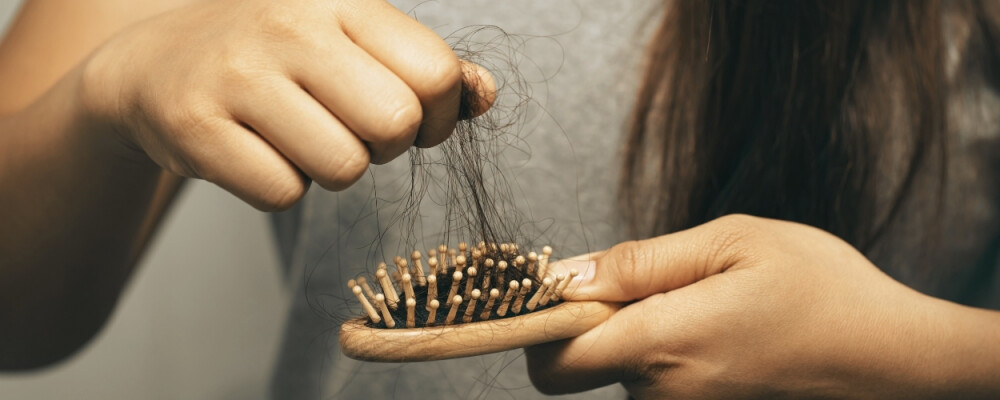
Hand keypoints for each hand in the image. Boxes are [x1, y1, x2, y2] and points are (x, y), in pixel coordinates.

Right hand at [80, 0, 494, 209]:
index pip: (435, 72)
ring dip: (332, 170)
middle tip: (352, 132)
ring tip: (300, 137)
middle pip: (395, 124)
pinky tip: (257, 151)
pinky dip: (280, 186)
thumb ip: (423, 66)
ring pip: (343, 168)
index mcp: (340, 1)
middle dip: (387, 147)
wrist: (155, 63)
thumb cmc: (274, 57)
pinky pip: (284, 194)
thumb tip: (484, 96)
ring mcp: (238, 75)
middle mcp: (290, 27)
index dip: (439, 116)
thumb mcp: (350, 41)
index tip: (412, 121)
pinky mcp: (197, 126)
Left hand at [527, 215, 998, 398]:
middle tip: (651, 283)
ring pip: (624, 372)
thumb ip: (641, 262)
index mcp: (663, 345)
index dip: (541, 325)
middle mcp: (665, 394)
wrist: (896, 357)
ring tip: (706, 303)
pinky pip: (660, 384)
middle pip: (584, 365)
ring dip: (641, 335)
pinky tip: (718, 329)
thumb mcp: (732, 243)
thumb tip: (570, 276)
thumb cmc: (823, 290)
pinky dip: (668, 354)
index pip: (553, 361)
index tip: (558, 289)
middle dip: (595, 323)